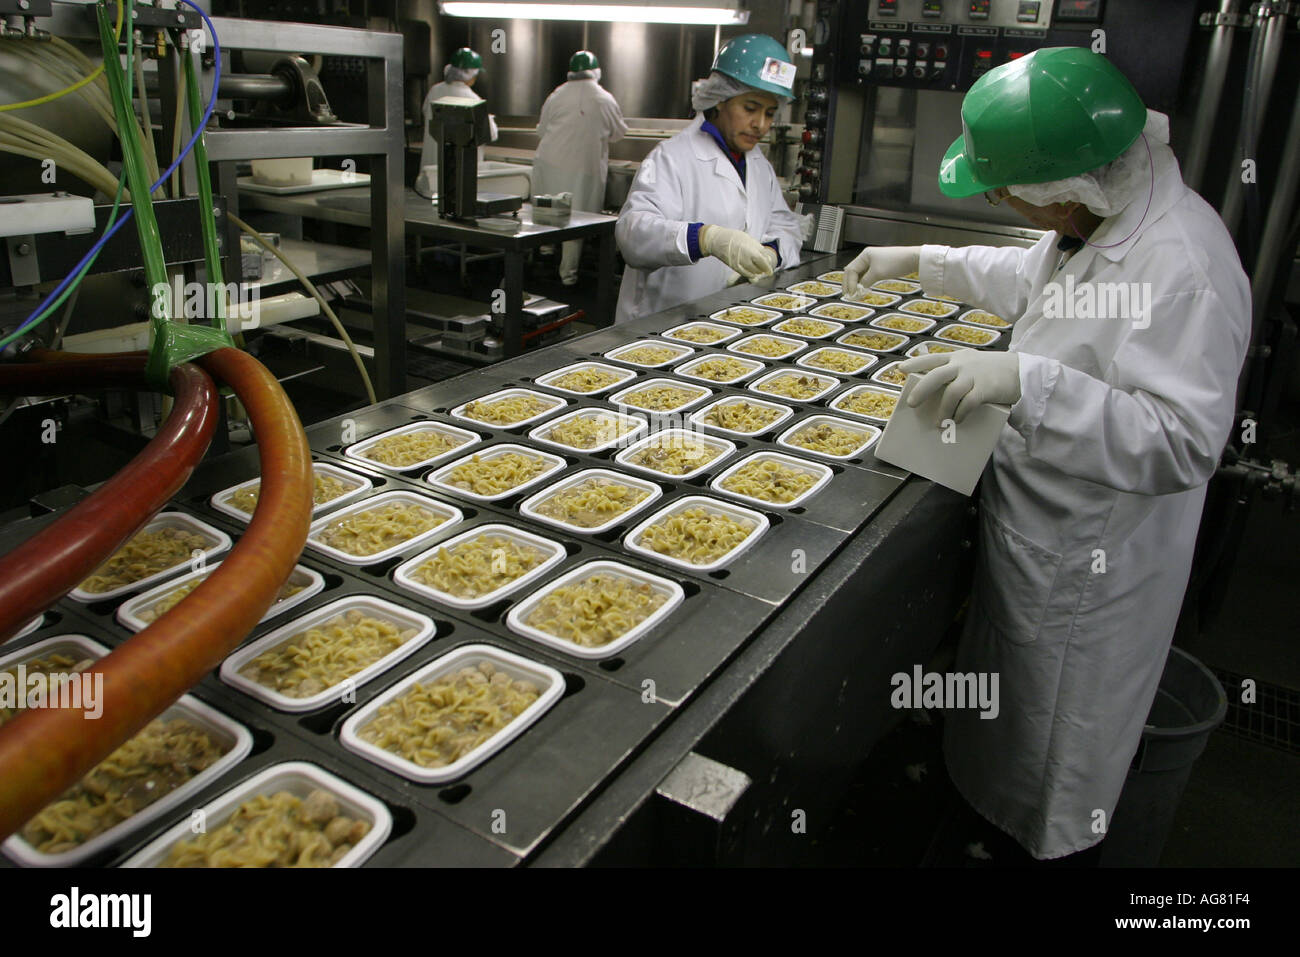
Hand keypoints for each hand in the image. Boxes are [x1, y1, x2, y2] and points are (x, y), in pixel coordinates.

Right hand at [701, 225, 774, 281]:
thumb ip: (758, 249)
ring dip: (757, 272)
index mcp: (751, 249)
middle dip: (763, 269)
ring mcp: (739, 263)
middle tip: (765, 269)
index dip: (768, 267)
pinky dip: (750, 274)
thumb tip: (767, 258)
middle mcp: (745, 257)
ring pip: (752, 272)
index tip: (770, 270)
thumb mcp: (749, 239)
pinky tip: (752, 273)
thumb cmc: (734, 237)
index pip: (763, 261)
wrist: (718, 240)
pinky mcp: (734, 267)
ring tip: (759, 270)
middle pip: (759, 268)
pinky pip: (745, 274)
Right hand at [843, 246, 922, 297]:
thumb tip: (858, 289)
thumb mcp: (877, 273)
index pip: (851, 270)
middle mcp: (867, 257)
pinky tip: (864, 288)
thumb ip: (865, 282)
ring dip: (856, 283)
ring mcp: (873, 261)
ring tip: (855, 293)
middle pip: (852, 271)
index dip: (849, 283)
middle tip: (848, 295)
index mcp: (864, 255)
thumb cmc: (896, 262)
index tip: (851, 294)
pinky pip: (867, 275)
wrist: (913, 259)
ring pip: (859, 273)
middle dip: (849, 283)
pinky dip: (864, 282)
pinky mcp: (880, 266)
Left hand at [897, 350, 1021, 423]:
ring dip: (943, 410)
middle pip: (937, 375)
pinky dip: (961, 414)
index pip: (933, 358)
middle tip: (911, 404)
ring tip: (938, 423)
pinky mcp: (986, 389)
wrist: (1021, 371)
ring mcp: (975, 376)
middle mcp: (963, 365)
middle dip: (922, 390)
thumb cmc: (991, 371)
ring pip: (952, 392)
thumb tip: (931, 388)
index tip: (901, 369)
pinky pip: (969, 403)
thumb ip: (954, 370)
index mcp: (957, 358)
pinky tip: (958, 420)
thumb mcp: (971, 363)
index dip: (916, 362)